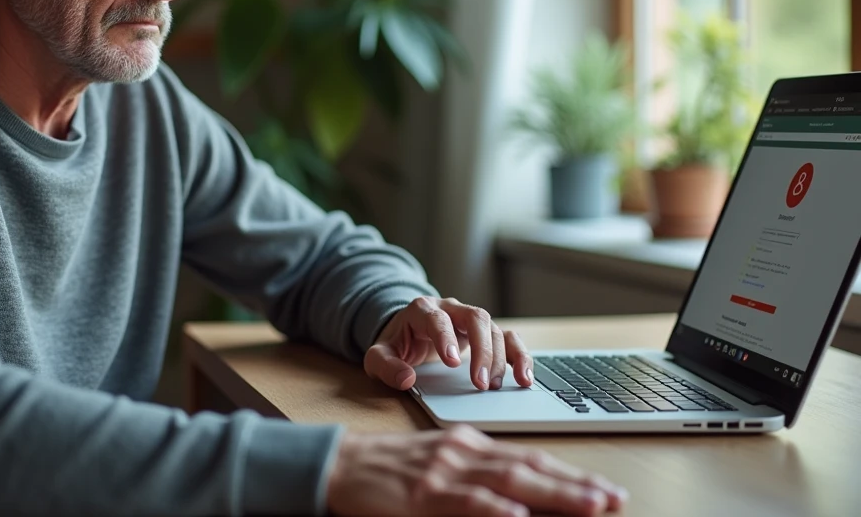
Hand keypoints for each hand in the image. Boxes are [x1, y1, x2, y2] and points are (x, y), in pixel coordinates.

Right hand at [326, 426, 627, 516]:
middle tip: (614, 497)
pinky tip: (517, 515)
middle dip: (576, 485)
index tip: (603, 489)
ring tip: (590, 505)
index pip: (529, 459)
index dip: (569, 475)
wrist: (339, 465)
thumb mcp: (438, 464)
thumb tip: (521, 500)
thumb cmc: (388, 470)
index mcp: (469, 444)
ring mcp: (443, 472)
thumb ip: (478, 477)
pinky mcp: (422, 494)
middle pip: (528, 468)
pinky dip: (493, 508)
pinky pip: (465, 502)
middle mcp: (462, 452)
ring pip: (509, 483)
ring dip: (553, 494)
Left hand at [365, 296, 531, 391]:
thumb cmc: (395, 345)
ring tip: (497, 386)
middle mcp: (450, 309)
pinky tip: (525, 378)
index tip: (453, 362)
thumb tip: (405, 379)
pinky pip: (509, 338)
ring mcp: (470, 320)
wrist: (406, 333)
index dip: (446, 337)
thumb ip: (386, 366)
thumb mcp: (378, 356)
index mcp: (422, 310)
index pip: (436, 318)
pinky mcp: (486, 333)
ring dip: (500, 357)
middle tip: (481, 383)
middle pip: (474, 318)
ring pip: (494, 328)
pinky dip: (520, 356)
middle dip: (481, 350)